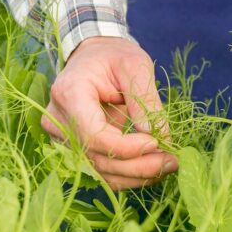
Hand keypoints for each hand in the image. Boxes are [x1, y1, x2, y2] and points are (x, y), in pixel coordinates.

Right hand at [42, 36, 177, 190]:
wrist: (94, 58)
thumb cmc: (114, 56)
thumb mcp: (136, 65)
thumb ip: (145, 99)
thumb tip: (158, 135)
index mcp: (69, 93)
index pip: (94, 135)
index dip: (126, 147)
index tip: (156, 142)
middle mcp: (58, 120)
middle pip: (97, 157)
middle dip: (138, 165)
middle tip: (172, 161)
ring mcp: (62, 137)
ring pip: (99, 171)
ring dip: (136, 175)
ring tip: (167, 165)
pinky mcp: (73, 149)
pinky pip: (100, 171)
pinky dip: (128, 175)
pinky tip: (152, 168)